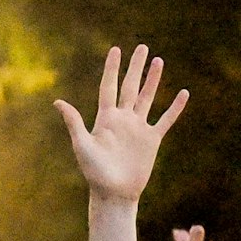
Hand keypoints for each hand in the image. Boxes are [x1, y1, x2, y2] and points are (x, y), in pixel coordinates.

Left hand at [54, 45, 188, 204]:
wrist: (113, 193)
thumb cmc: (94, 173)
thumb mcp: (82, 145)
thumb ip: (74, 123)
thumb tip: (57, 102)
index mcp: (105, 119)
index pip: (109, 87)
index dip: (112, 69)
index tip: (116, 50)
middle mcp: (122, 120)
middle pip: (130, 87)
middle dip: (135, 67)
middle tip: (142, 47)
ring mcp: (138, 128)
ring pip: (147, 98)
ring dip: (153, 80)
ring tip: (158, 61)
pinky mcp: (151, 140)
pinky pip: (165, 119)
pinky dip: (175, 108)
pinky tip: (183, 93)